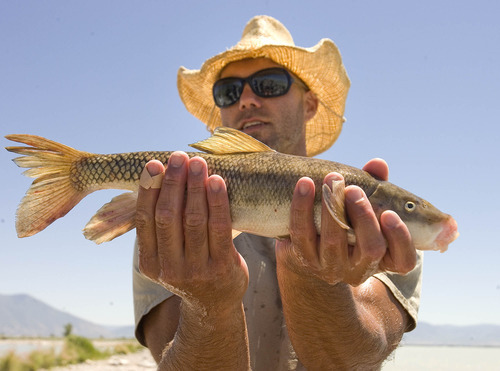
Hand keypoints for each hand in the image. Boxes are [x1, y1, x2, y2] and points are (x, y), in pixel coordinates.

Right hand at [135, 153, 248, 311]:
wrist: (214, 304)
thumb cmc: (189, 269)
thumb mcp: (165, 257)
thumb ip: (158, 229)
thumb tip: (152, 181)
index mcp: (149, 264)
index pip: (144, 220)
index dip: (148, 190)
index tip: (153, 164)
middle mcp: (169, 269)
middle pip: (168, 216)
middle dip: (173, 182)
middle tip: (178, 156)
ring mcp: (196, 270)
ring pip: (193, 219)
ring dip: (195, 186)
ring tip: (198, 162)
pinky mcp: (222, 267)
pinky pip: (219, 227)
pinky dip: (217, 201)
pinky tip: (217, 181)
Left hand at [276, 158, 416, 286]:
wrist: (306, 250)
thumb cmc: (345, 221)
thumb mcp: (362, 208)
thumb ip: (374, 186)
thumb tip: (378, 164)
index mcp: (383, 259)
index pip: (404, 261)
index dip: (401, 238)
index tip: (389, 212)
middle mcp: (359, 269)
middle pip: (370, 249)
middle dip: (364, 216)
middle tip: (354, 189)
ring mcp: (330, 267)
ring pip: (333, 241)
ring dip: (332, 206)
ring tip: (331, 177)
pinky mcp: (303, 259)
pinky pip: (301, 232)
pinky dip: (302, 206)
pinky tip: (304, 184)